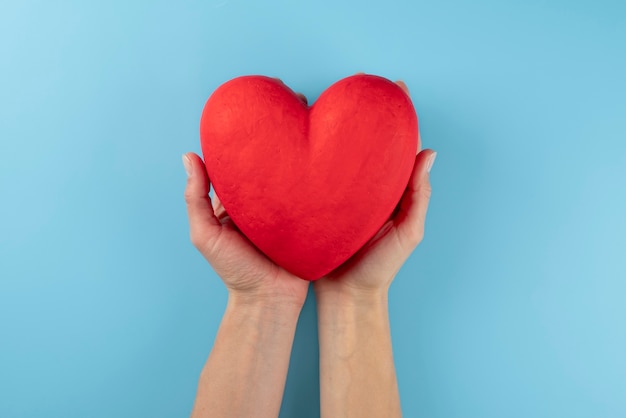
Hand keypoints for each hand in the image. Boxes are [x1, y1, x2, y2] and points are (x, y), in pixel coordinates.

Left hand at [182, 152, 308, 307]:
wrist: (269, 298)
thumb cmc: (234, 269)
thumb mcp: (205, 233)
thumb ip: (195, 198)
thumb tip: (187, 156)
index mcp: (234, 205)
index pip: (235, 172)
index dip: (237, 154)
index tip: (244, 133)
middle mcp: (259, 206)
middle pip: (262, 175)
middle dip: (266, 159)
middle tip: (275, 139)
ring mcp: (284, 213)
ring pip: (286, 184)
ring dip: (290, 172)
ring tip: (297, 152)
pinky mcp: (305, 221)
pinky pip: (307, 200)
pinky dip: (309, 190)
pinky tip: (313, 175)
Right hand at [314, 80, 436, 300]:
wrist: (345, 296)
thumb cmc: (379, 269)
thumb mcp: (407, 235)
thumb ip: (418, 198)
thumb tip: (430, 155)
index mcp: (391, 191)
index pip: (399, 146)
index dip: (400, 117)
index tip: (396, 88)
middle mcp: (367, 188)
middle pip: (369, 144)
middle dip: (367, 114)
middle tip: (361, 86)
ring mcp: (343, 195)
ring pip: (343, 155)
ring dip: (339, 129)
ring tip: (332, 102)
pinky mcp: (320, 204)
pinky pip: (321, 174)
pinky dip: (317, 154)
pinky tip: (308, 137)